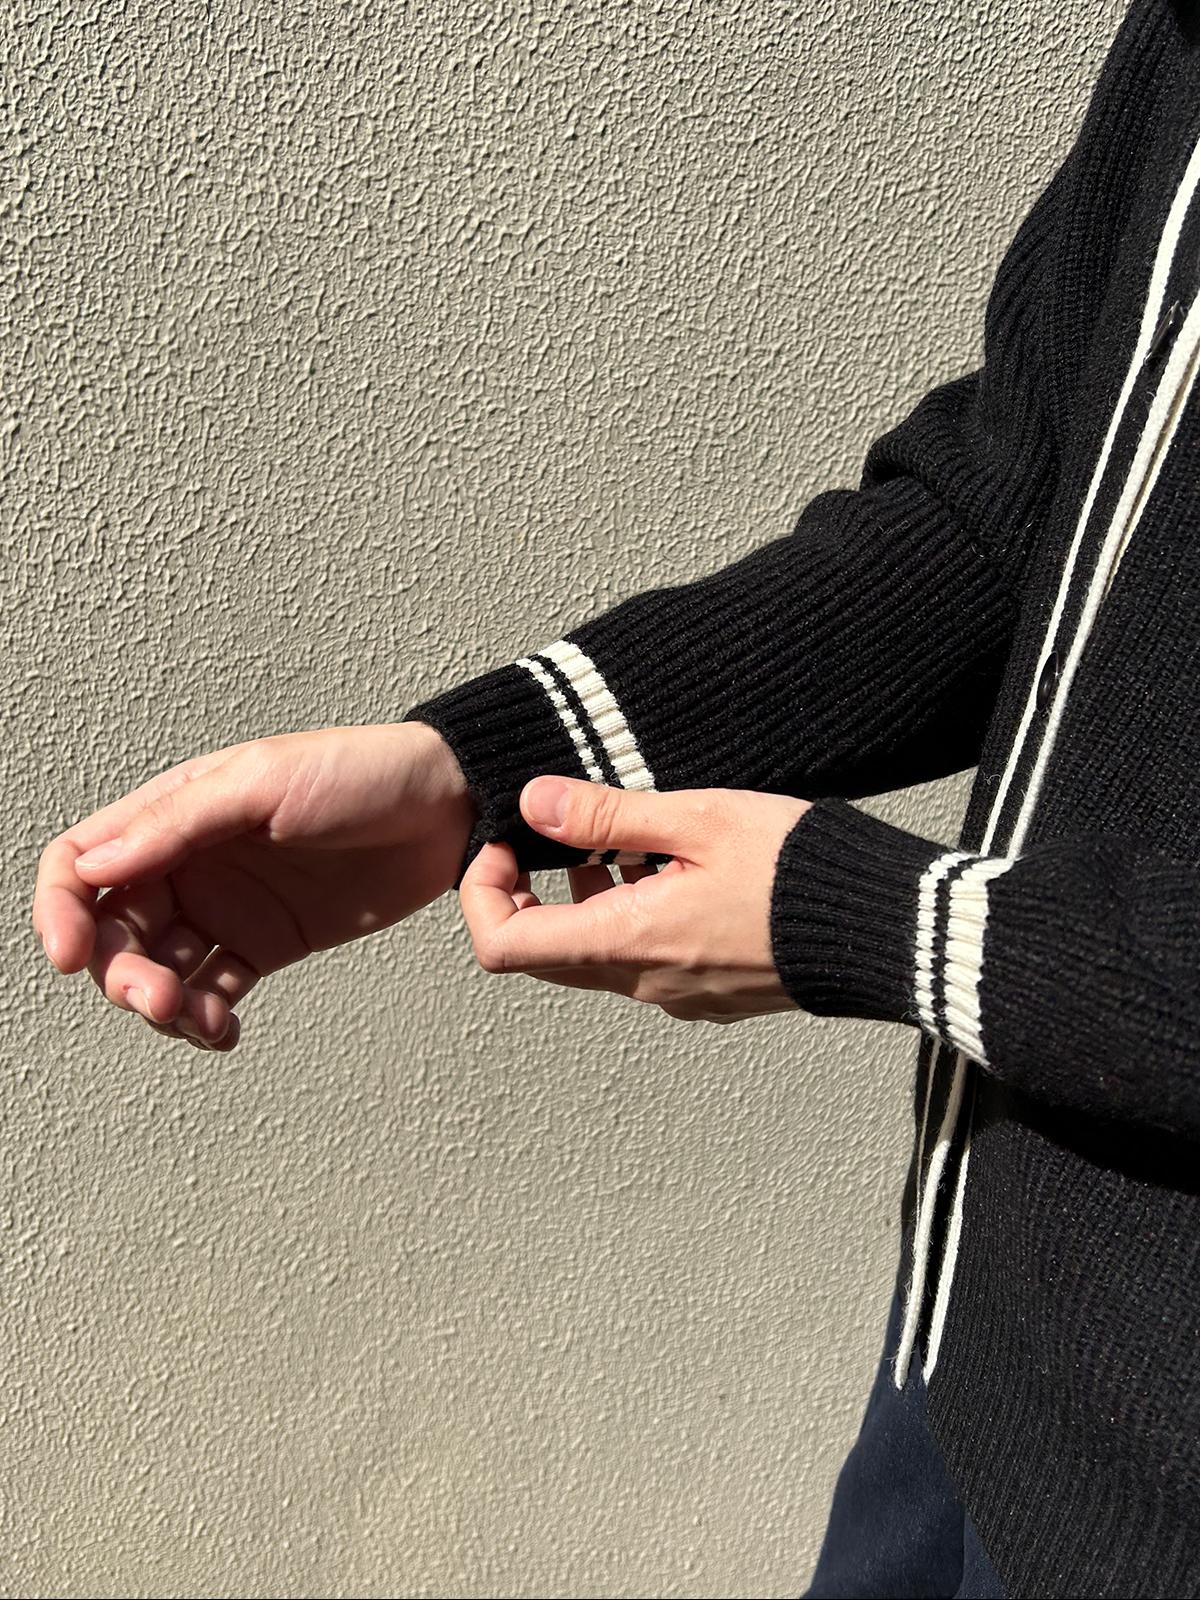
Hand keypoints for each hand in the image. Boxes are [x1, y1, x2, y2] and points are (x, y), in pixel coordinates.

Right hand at [32, 722, 474, 1050]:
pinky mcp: (266, 944)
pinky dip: (203, 1019)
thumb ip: (179, 822)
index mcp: (173, 813)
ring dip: (158, 1003)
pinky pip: (213, 991)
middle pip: (113, 929)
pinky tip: (220, 1030)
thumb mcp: (264, 780)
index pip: (81, 863)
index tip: (71, 956)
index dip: (60, 909)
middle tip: (154, 999)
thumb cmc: (358, 771)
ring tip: (192, 1019)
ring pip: (157, 969)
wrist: (446, 806)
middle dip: (118, 973)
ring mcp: (226, 908)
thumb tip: (94, 867)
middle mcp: (188, 863)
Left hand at [459, 775, 811, 1022]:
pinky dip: (635, 916)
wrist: (886, 930)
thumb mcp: (696, 819)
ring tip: (629, 840)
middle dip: (534, 888)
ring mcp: (679, 996)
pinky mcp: (713, 996)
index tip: (509, 843)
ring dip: (590, 898)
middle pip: (544, 951)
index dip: (483, 891)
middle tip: (561, 831)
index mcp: (625, 941)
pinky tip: (678, 869)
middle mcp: (643, 982)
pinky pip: (645, 961)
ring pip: (597, 954)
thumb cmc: (796, 870)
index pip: (502, 945)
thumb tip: (532, 803)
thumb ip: (606, 814)